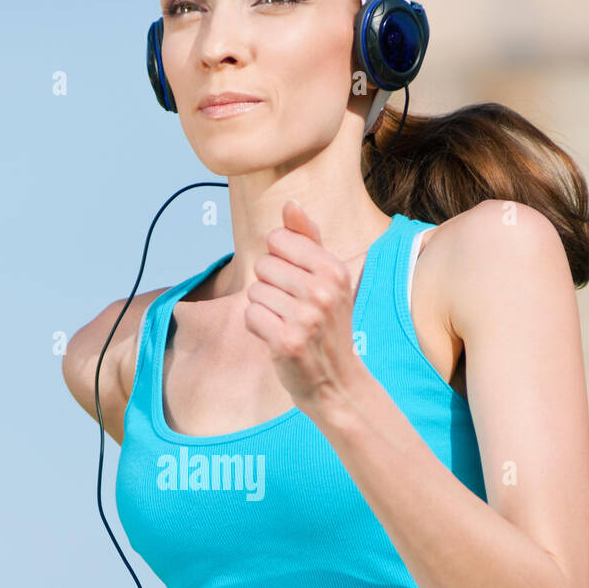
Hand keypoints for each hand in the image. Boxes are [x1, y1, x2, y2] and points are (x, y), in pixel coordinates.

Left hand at [244, 199, 365, 415]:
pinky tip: (278, 338)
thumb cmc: (327, 326)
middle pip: (263, 264)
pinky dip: (258, 327)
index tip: (295, 282)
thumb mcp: (328, 280)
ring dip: (264, 309)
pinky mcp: (286, 342)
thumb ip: (308, 240)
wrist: (337, 382)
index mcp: (334, 269)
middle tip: (292, 308)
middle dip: (269, 286)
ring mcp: (305, 318)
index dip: (278, 259)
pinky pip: (250, 316)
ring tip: (287, 324)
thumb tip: (291, 205)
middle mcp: (322, 291)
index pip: (277, 239)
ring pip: (254, 291)